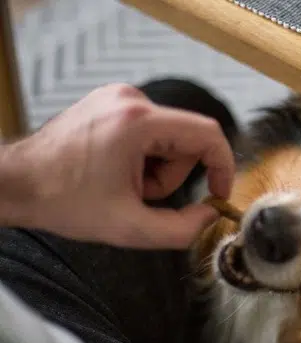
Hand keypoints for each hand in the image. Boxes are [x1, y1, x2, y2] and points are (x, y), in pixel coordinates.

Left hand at [3, 83, 234, 248]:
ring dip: (155, 168)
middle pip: (186, 140)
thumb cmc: (62, 200)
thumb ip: (182, 229)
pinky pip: (150, 131)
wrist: (15, 183)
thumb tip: (210, 215)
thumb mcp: (130, 228)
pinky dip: (142, 156)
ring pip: (168, 138)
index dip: (222, 166)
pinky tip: (115, 170)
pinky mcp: (111, 103)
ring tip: (122, 184)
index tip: (218, 193)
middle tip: (139, 195)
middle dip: (170, 175)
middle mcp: (131, 99)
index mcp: (138, 122)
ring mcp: (119, 98)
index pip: (208, 134)